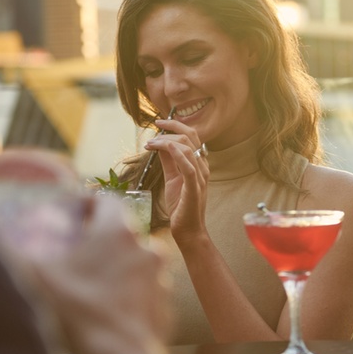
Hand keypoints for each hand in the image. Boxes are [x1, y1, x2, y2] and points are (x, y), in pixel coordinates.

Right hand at [29, 195, 173, 353]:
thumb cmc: (78, 312)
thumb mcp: (37, 278)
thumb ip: (16, 250)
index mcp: (117, 233)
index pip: (108, 201)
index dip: (89, 204)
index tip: (76, 213)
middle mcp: (145, 248)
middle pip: (123, 232)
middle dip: (102, 239)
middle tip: (80, 252)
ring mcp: (159, 276)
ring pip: (138, 260)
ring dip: (119, 266)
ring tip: (95, 283)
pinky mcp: (164, 303)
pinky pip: (146, 289)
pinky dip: (131, 293)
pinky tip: (111, 306)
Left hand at [146, 119, 210, 243]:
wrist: (188, 229)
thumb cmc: (181, 206)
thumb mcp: (172, 178)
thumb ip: (168, 162)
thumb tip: (160, 145)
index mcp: (198, 163)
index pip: (191, 136)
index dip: (175, 126)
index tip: (158, 123)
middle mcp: (202, 167)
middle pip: (191, 137)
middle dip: (170, 129)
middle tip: (153, 131)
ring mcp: (200, 177)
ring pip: (187, 148)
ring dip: (166, 142)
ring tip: (150, 145)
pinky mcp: (194, 188)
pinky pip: (189, 167)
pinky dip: (178, 154)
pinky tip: (166, 147)